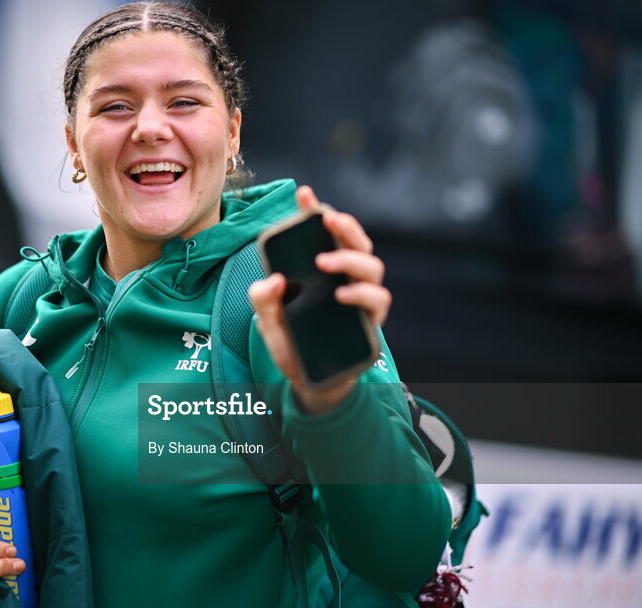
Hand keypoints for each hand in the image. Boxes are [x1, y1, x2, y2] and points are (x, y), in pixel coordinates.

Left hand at [248, 185, 390, 413]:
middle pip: (357, 242)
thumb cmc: (291, 343)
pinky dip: (362, 294)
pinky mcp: (371, 322)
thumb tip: (274, 279)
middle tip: (326, 219)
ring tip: (325, 262)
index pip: (323, 234)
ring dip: (350, 259)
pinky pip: (378, 301)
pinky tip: (341, 295)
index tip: (303, 193)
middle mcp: (346, 278)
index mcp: (322, 269)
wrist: (308, 381)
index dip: (315, 210)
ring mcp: (361, 299)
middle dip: (344, 226)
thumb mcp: (268, 322)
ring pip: (372, 267)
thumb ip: (263, 300)